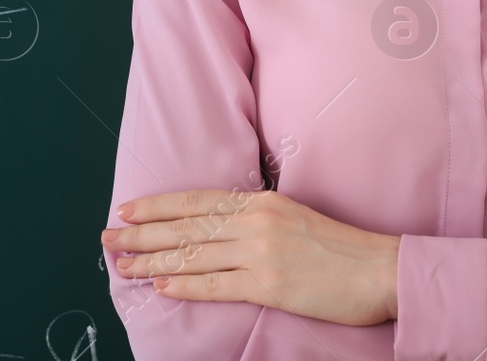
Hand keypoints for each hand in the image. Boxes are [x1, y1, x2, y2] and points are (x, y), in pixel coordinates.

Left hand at [100, 188, 400, 325]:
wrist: (379, 269)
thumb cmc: (340, 247)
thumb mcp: (294, 216)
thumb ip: (256, 218)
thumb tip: (218, 226)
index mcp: (261, 202)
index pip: (195, 201)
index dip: (157, 206)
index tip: (126, 210)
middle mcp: (255, 222)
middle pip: (185, 227)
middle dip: (141, 233)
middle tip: (108, 238)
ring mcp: (260, 253)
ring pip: (192, 256)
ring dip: (151, 261)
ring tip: (122, 265)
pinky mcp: (268, 285)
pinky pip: (215, 285)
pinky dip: (184, 285)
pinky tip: (160, 286)